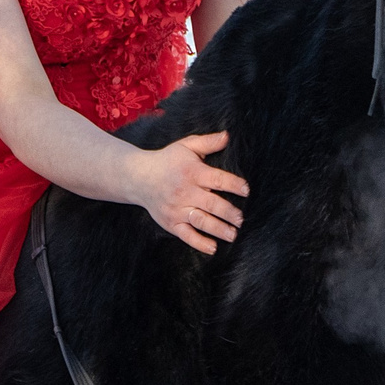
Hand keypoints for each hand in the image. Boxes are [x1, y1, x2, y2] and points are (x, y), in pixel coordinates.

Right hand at [127, 130, 248, 254]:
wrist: (138, 177)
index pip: (218, 180)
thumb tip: (228, 136)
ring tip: (233, 234)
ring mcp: (177, 209)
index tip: (246, 190)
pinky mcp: (170, 223)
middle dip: (229, 213)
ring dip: (219, 229)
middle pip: (212, 204)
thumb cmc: (167, 161)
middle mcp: (185, 192)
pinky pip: (186, 235)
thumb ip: (208, 142)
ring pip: (201, 221)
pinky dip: (200, 243)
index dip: (234, 185)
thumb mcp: (186, 146)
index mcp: (192, 172)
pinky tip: (213, 248)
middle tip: (241, 219)